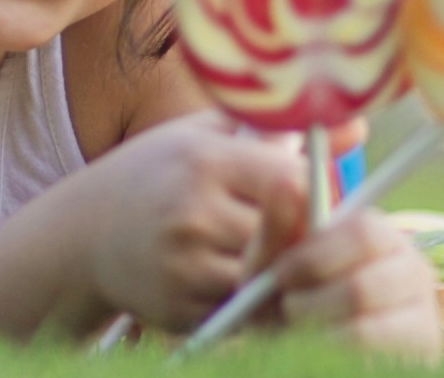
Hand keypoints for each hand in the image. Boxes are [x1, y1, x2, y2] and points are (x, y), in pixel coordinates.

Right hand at [79, 111, 304, 330]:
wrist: (84, 232)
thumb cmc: (157, 173)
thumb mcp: (207, 137)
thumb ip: (277, 133)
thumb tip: (360, 129)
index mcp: (203, 162)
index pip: (293, 183)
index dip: (316, 195)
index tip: (316, 197)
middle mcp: (192, 213)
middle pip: (287, 237)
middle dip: (302, 237)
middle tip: (306, 232)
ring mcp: (184, 266)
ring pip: (270, 279)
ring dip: (282, 273)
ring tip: (280, 257)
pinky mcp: (180, 309)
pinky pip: (243, 313)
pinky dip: (255, 302)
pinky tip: (246, 281)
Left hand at [271, 210, 443, 361]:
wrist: (306, 345)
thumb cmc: (290, 295)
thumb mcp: (274, 261)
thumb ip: (278, 225)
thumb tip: (288, 180)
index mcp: (378, 232)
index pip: (363, 232)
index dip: (316, 256)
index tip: (280, 276)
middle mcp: (411, 264)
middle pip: (363, 286)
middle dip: (313, 302)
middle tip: (289, 310)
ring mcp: (424, 309)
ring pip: (365, 328)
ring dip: (318, 329)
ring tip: (299, 329)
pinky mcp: (426, 346)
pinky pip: (373, 351)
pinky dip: (335, 350)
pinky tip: (322, 346)